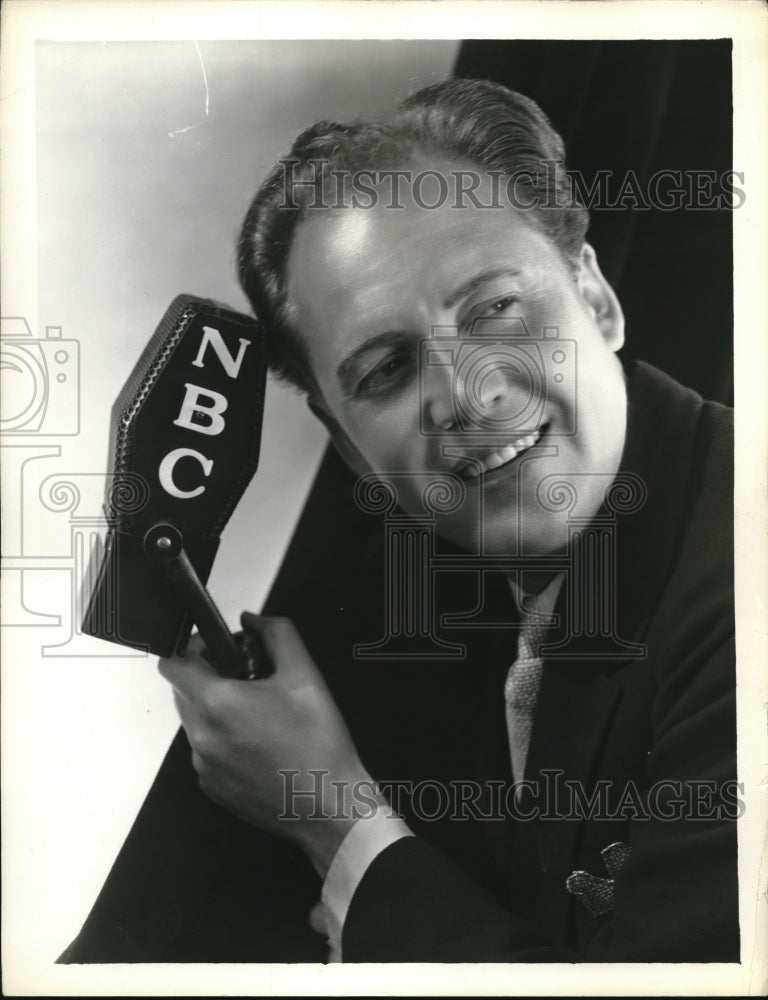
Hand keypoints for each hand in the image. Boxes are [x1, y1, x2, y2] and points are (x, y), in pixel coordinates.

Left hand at [158, 613, 374, 877]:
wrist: (328, 804)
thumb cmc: (319, 743)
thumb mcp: (305, 675)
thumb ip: (278, 634)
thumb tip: (254, 619)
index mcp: (218, 704)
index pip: (173, 664)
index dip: (191, 648)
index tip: (214, 648)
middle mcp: (201, 736)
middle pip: (183, 691)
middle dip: (208, 677)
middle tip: (247, 677)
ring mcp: (203, 765)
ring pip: (194, 721)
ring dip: (216, 709)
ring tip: (258, 712)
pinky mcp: (211, 786)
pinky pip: (205, 750)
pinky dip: (222, 739)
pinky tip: (258, 742)